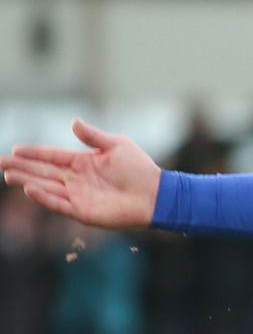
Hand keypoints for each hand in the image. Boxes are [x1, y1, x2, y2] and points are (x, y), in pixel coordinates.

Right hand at [1, 119, 160, 229]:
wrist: (155, 194)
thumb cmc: (140, 169)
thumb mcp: (116, 145)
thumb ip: (93, 136)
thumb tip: (72, 122)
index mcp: (83, 163)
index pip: (52, 156)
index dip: (33, 153)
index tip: (15, 149)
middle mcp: (77, 180)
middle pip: (43, 172)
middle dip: (21, 167)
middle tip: (1, 163)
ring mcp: (78, 196)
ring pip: (46, 188)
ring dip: (27, 181)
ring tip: (8, 175)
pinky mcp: (83, 211)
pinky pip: (58, 203)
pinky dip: (43, 197)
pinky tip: (29, 188)